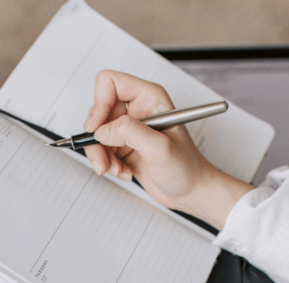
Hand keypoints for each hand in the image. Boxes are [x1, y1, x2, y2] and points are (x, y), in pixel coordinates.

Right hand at [84, 70, 253, 229]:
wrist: (192, 192)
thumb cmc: (187, 168)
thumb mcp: (160, 149)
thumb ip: (130, 133)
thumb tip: (102, 130)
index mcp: (149, 97)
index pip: (110, 83)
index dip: (99, 104)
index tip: (96, 129)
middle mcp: (138, 109)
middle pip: (98, 111)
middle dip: (98, 138)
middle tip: (104, 159)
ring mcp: (130, 128)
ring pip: (97, 133)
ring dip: (102, 155)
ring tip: (117, 170)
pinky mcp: (124, 146)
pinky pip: (101, 149)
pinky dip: (107, 164)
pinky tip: (124, 172)